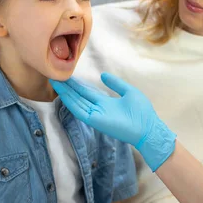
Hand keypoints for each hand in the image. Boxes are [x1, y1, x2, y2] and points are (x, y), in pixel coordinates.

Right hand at [50, 73, 176, 170]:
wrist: (148, 128)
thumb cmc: (142, 112)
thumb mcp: (128, 92)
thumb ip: (116, 84)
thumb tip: (103, 75)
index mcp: (105, 103)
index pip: (87, 93)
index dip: (76, 85)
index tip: (66, 76)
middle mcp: (97, 109)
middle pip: (79, 97)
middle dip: (67, 87)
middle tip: (55, 76)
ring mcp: (95, 115)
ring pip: (76, 103)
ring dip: (65, 93)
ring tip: (55, 82)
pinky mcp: (95, 121)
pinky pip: (79, 111)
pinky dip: (70, 102)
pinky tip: (63, 94)